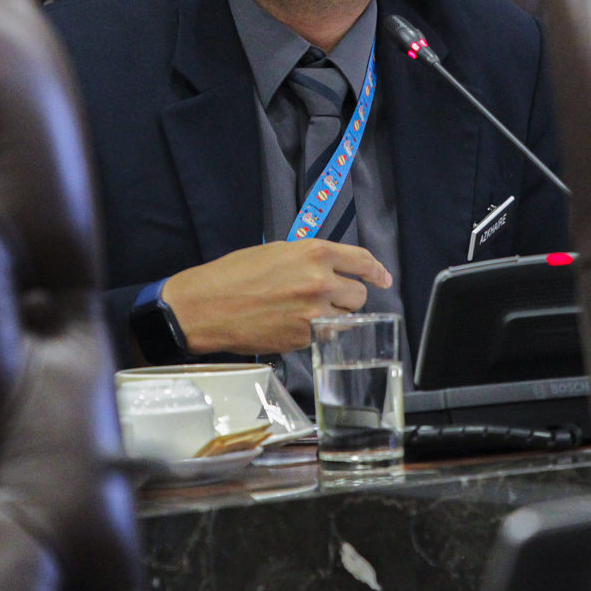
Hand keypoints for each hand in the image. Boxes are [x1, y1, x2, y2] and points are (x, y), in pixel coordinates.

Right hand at [160, 240, 392, 354]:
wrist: (207, 306)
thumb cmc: (235, 274)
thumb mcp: (277, 251)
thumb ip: (310, 258)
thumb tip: (332, 268)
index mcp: (314, 253)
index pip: (362, 261)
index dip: (377, 271)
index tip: (383, 278)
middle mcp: (320, 282)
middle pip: (359, 295)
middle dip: (348, 296)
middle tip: (329, 296)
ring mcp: (313, 313)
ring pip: (347, 319)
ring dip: (336, 316)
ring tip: (310, 311)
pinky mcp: (303, 339)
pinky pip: (326, 337)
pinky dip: (318, 332)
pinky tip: (295, 324)